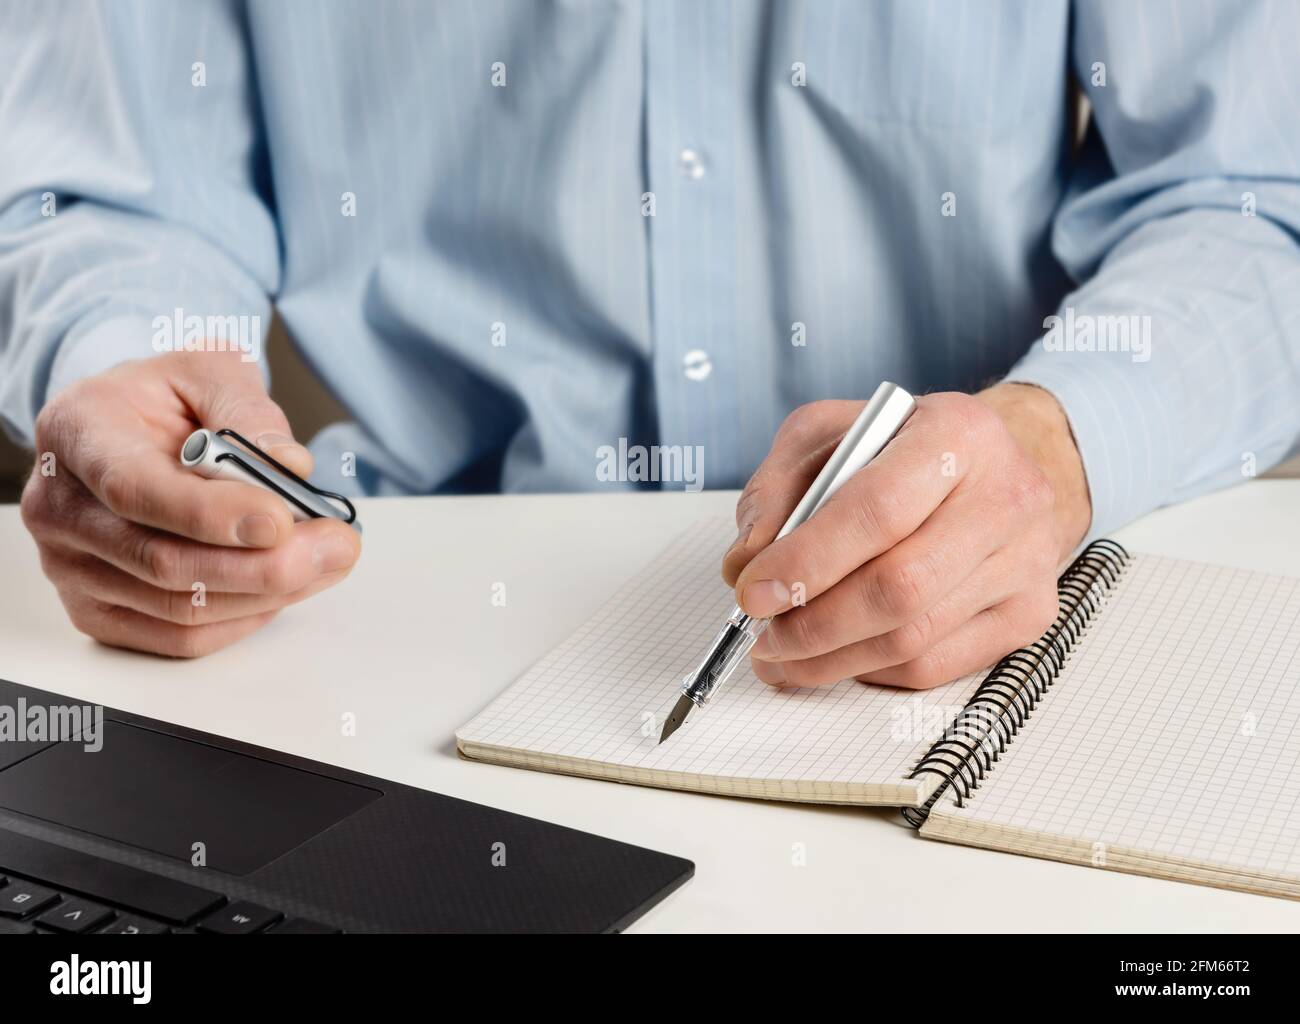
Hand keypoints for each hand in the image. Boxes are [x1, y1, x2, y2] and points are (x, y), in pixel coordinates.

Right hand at [21, 349, 360, 656]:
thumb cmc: (168, 399)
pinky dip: (245, 617)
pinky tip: (287, 586)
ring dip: (268, 592)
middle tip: (336, 545)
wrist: (131, 428)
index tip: (279, 519)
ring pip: (178, 608)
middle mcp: (60, 506)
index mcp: (77, 433)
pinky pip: (180, 637)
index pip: (134, 489)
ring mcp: (71, 567)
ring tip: (328, 559)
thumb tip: (290, 466)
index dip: (208, 514)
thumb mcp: (211, 372)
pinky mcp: (98, 612)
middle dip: (262, 564)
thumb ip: (249, 413)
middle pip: (161, 562)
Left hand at [723, 384, 1091, 688]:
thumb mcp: (827, 437)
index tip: (753, 592)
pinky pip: (934, 666)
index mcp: (957, 434)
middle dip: (814, 625)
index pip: (878, 510)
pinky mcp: (1028, 614)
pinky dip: (870, 670)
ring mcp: (1025, 562)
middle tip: (763, 636)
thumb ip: (777, 490)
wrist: (997, 468)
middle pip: (900, 588)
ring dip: (831, 659)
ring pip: (913, 639)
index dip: (808, 561)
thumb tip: (746, 564)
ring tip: (781, 655)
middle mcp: (1006, 496)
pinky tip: (836, 656)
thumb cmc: (902, 450)